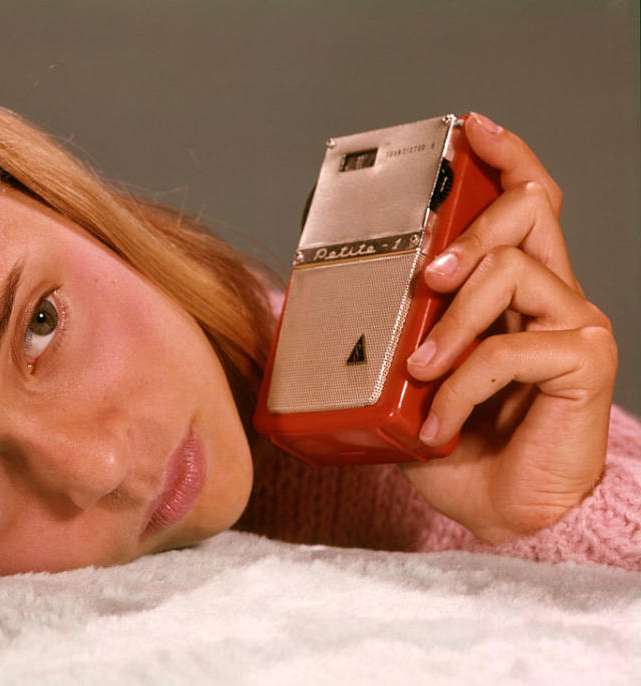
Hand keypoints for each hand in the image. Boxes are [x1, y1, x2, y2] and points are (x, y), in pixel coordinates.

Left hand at [400, 112, 616, 543]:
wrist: (498, 512)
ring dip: (449, 323)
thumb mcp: (411, 379)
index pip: (525, 204)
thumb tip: (318, 312)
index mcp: (514, 292)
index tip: (472, 132)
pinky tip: (440, 421)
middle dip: (466, 233)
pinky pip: (510, 348)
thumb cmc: (458, 444)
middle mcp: (551, 296)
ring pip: (510, 273)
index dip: (505, 159)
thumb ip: (395, 336)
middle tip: (424, 278)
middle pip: (526, 212)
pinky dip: (462, 384)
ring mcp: (572, 325)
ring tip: (419, 371)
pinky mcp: (582, 363)